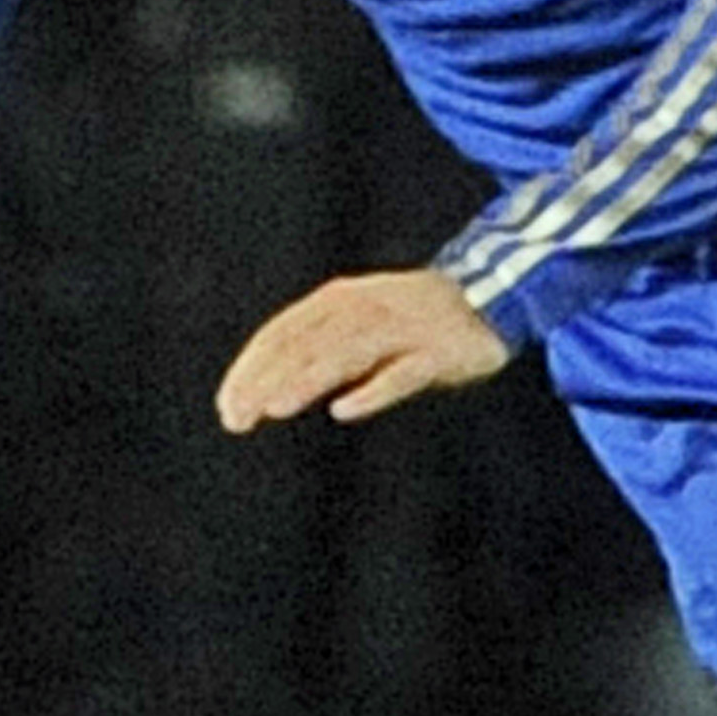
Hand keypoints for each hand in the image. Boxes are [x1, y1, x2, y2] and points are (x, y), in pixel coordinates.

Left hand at [218, 268, 508, 428]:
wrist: (489, 296)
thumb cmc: (411, 320)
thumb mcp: (359, 324)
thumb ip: (318, 349)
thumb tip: (264, 390)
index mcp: (338, 300)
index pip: (281, 333)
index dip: (249, 369)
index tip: (227, 408)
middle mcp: (365, 306)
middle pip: (306, 343)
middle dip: (266, 380)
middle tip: (238, 419)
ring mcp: (403, 326)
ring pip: (346, 353)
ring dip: (306, 380)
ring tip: (274, 407)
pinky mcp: (438, 349)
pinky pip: (402, 372)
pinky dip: (373, 390)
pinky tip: (345, 409)